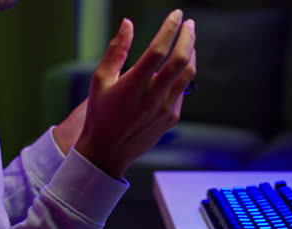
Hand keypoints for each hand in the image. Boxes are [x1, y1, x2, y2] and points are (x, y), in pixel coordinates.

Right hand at [58, 9, 195, 178]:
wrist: (107, 151)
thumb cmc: (100, 115)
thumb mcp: (100, 80)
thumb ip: (116, 50)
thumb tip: (128, 24)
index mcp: (133, 86)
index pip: (158, 50)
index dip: (169, 29)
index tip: (176, 15)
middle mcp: (152, 97)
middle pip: (181, 61)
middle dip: (189, 38)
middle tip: (190, 24)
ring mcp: (165, 109)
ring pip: (187, 75)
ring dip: (191, 55)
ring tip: (189, 42)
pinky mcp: (171, 118)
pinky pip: (182, 91)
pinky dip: (183, 75)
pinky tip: (177, 69)